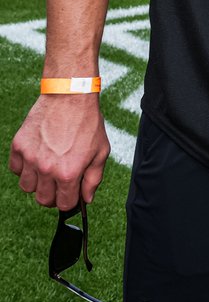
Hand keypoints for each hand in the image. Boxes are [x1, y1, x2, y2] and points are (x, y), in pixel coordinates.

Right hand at [8, 94, 110, 208]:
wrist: (70, 97)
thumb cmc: (88, 123)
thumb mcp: (100, 151)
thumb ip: (93, 179)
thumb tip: (86, 199)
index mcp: (69, 173)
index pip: (63, 204)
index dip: (69, 200)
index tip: (71, 193)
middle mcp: (46, 169)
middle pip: (43, 200)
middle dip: (53, 195)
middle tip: (60, 182)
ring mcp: (30, 158)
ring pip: (27, 187)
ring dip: (38, 182)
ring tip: (49, 167)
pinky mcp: (18, 147)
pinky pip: (16, 169)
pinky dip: (25, 167)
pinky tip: (37, 156)